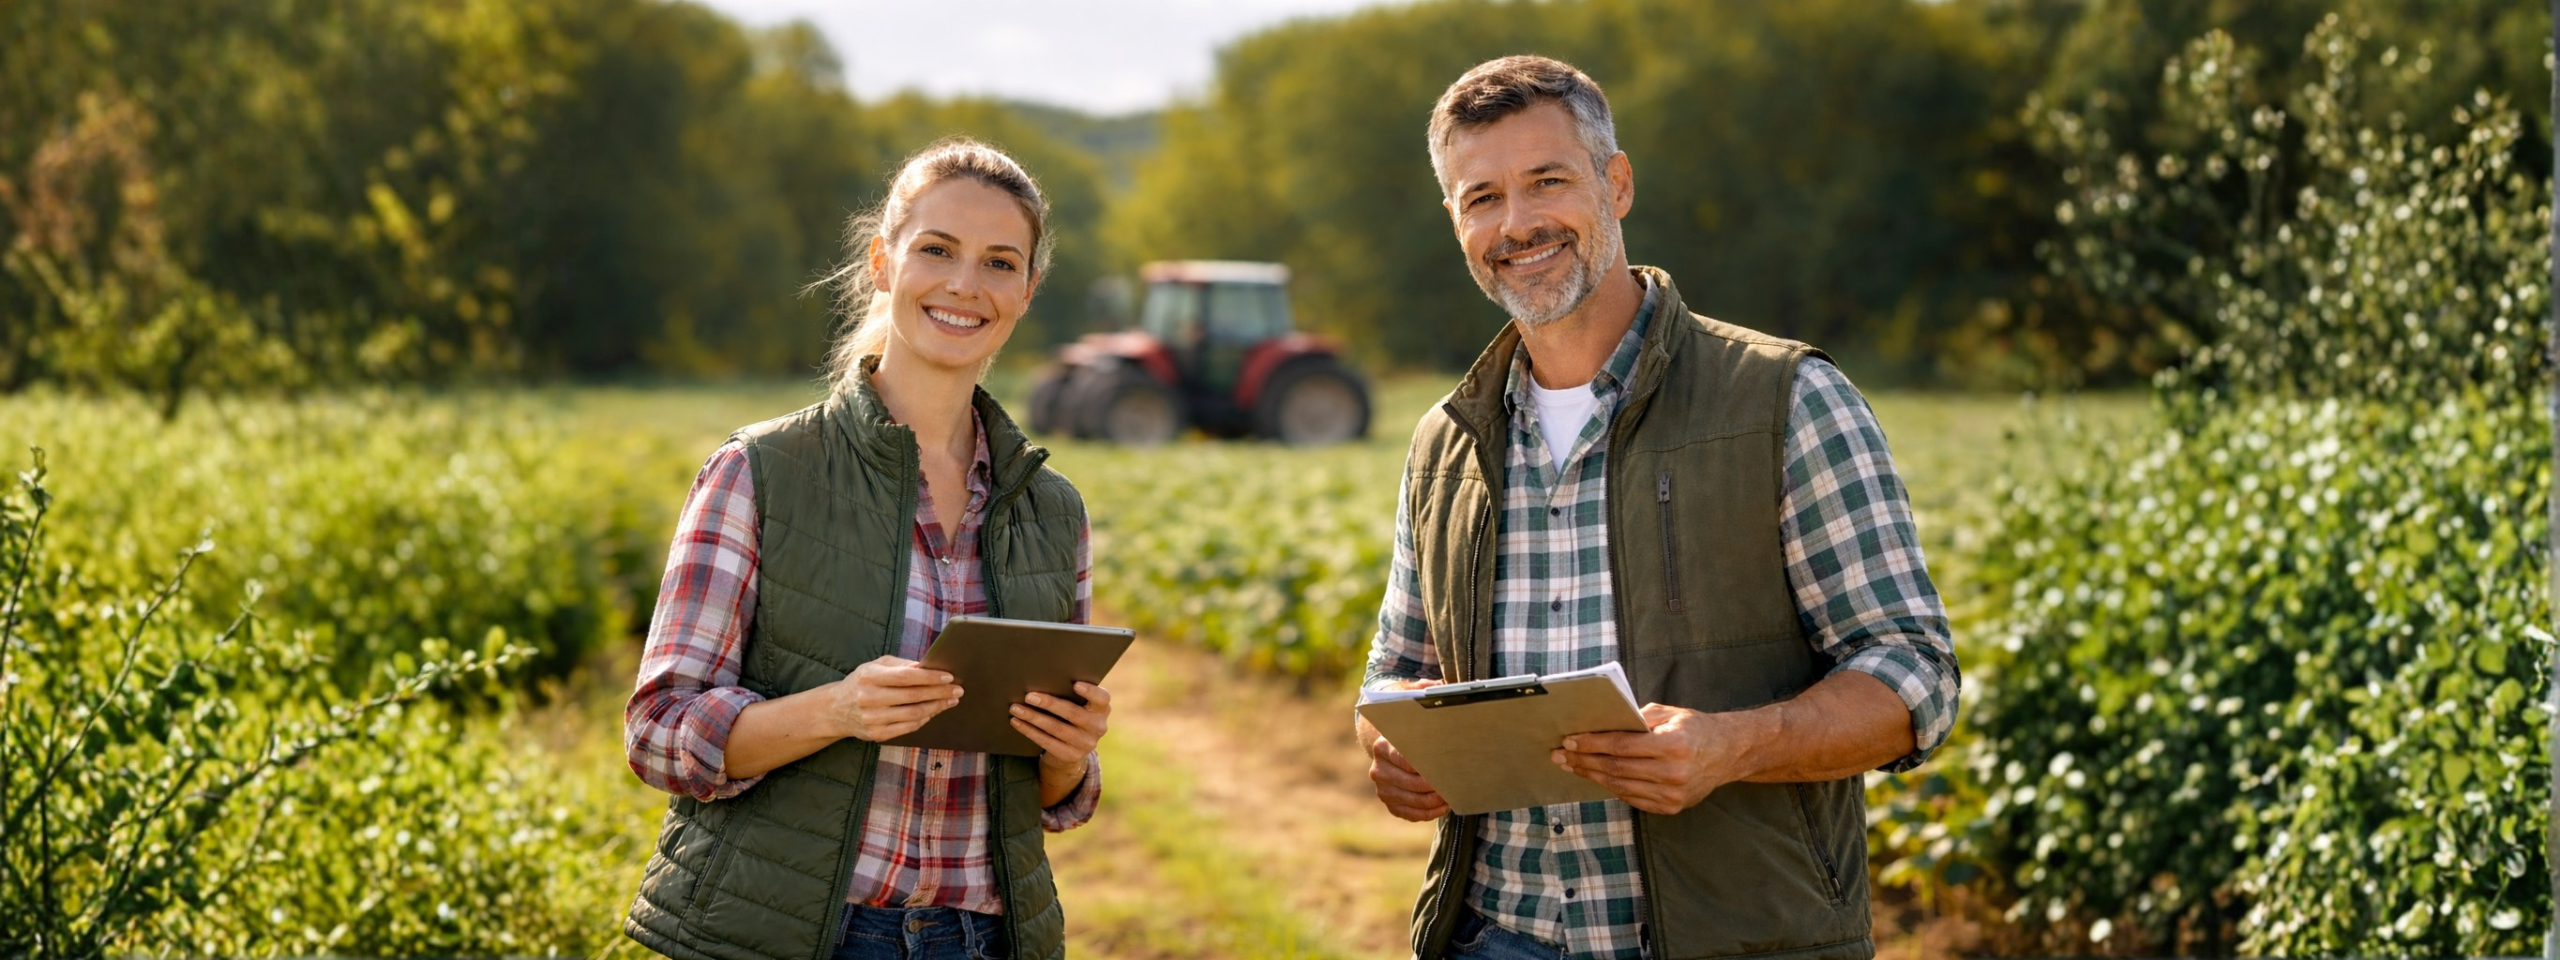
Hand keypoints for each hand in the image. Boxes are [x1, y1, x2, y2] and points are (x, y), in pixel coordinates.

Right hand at [827, 655, 962, 742]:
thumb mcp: (875, 666)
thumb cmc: (862, 682)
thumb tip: (928, 666)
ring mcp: (873, 719)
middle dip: (940, 693)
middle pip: (913, 696)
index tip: (949, 677)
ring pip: (914, 714)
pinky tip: (934, 711)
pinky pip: (908, 727)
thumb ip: (901, 665)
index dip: (930, 677)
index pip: (906, 677)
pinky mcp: (877, 735)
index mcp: (870, 677)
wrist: (835, 710)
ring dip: (936, 707)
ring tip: (951, 700)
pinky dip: (925, 719)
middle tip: (958, 689)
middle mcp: (870, 698)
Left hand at [1010, 681, 1110, 771]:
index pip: (1102, 699)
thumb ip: (1071, 694)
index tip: (1074, 684)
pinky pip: (1047, 741)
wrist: (1072, 748)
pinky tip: (1017, 722)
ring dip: (1033, 717)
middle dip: (1049, 704)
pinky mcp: (1071, 755)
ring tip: (1016, 708)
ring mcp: (1086, 744)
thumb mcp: (1079, 705)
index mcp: (1102, 709)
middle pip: (1072, 713)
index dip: (1090, 692)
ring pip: (1056, 728)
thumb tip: (1042, 678)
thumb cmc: (1072, 715)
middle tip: (1029, 696)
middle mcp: (1098, 727)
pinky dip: (1029, 731)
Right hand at [1360, 679, 1448, 820]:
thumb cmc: (1410, 725)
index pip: (1404, 759)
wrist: (1392, 744)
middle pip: (1410, 783)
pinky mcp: (1389, 802)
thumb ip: (1425, 693)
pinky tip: (1442, 806)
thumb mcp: (1414, 704)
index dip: (1425, 766)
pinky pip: (1409, 814)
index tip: (1443, 768)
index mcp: (1382, 746)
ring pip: (1412, 801)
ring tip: (1452, 795)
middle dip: (1434, 786)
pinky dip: (1427, 813)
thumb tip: (1436, 688)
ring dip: (1434, 801)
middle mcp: (1378, 768)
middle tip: (1453, 784)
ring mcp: (1382, 788)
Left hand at [1551, 703, 1746, 814]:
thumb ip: (1637, 719)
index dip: (1592, 744)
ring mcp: (1673, 795)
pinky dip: (1612, 787)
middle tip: (1560, 756)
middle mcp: (1674, 773)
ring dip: (1593, 776)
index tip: (1570, 741)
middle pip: (1617, 768)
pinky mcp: (1671, 808)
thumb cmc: (1695, 728)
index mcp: (1674, 745)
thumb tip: (1600, 725)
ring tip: (1573, 766)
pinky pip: (1633, 798)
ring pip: (1621, 786)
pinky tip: (1597, 777)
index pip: (1621, 746)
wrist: (1728, 753)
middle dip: (1584, 761)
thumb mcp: (1669, 713)